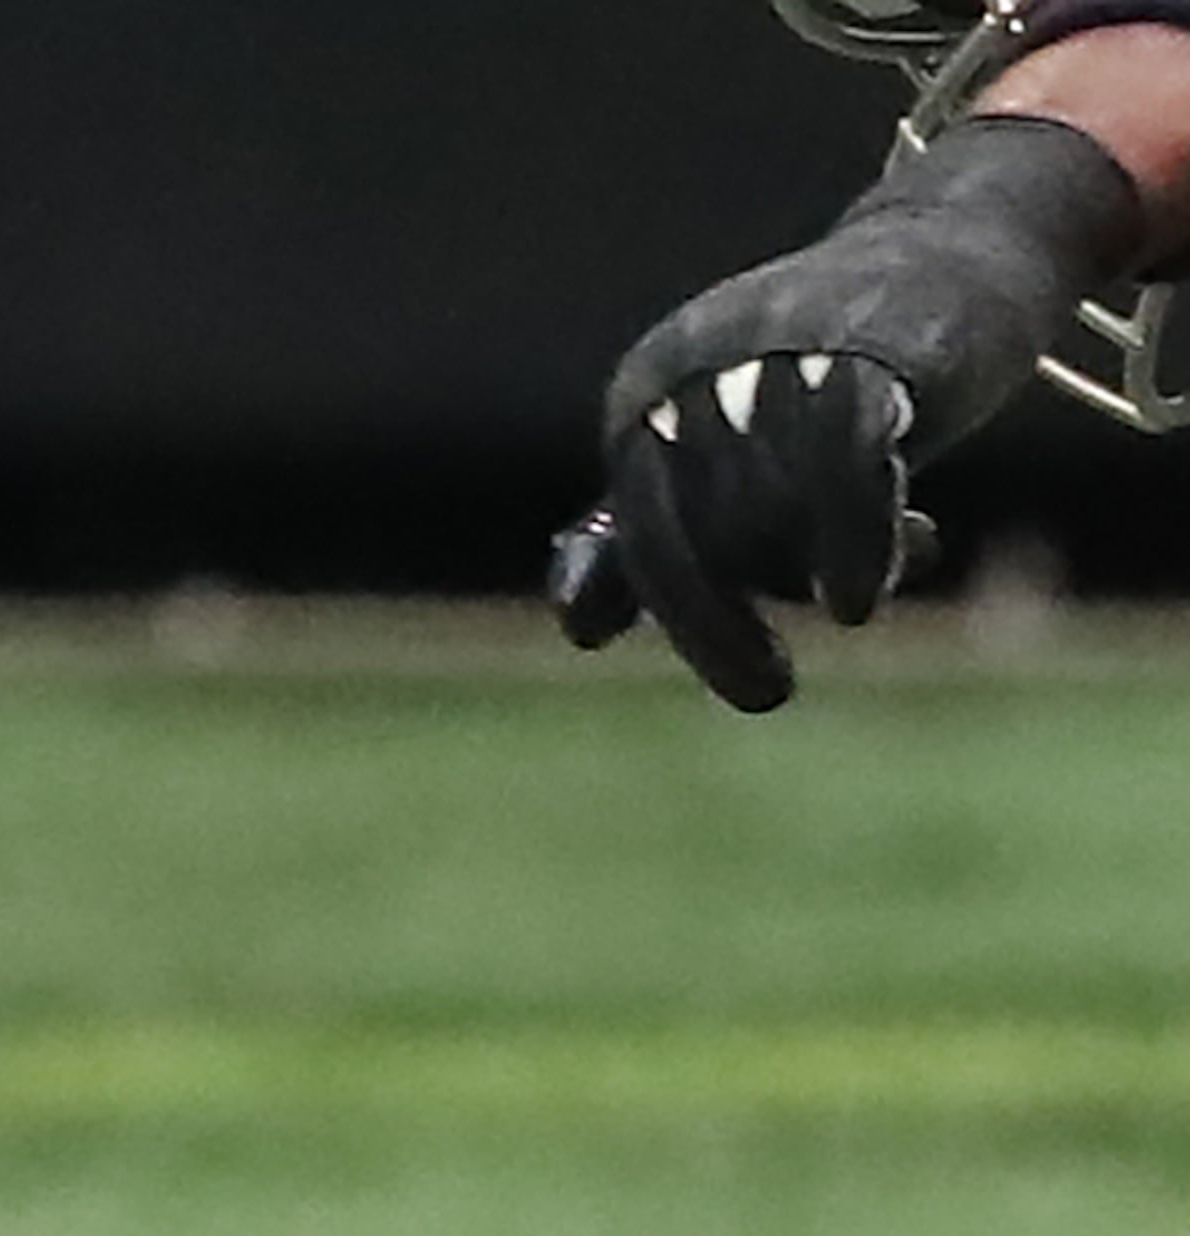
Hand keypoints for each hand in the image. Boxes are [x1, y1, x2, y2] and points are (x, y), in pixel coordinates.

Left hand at [553, 115, 1137, 711]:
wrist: (954, 246)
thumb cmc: (829, 374)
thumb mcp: (726, 459)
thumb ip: (651, 538)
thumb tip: (579, 629)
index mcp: (645, 395)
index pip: (639, 537)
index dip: (687, 617)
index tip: (755, 681)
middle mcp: (694, 366)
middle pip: (694, 533)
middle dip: (718, 624)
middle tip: (768, 692)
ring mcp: (775, 350)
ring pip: (765, 510)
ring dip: (818, 570)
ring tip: (885, 577)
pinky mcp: (866, 347)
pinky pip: (842, 467)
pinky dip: (854, 545)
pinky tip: (862, 596)